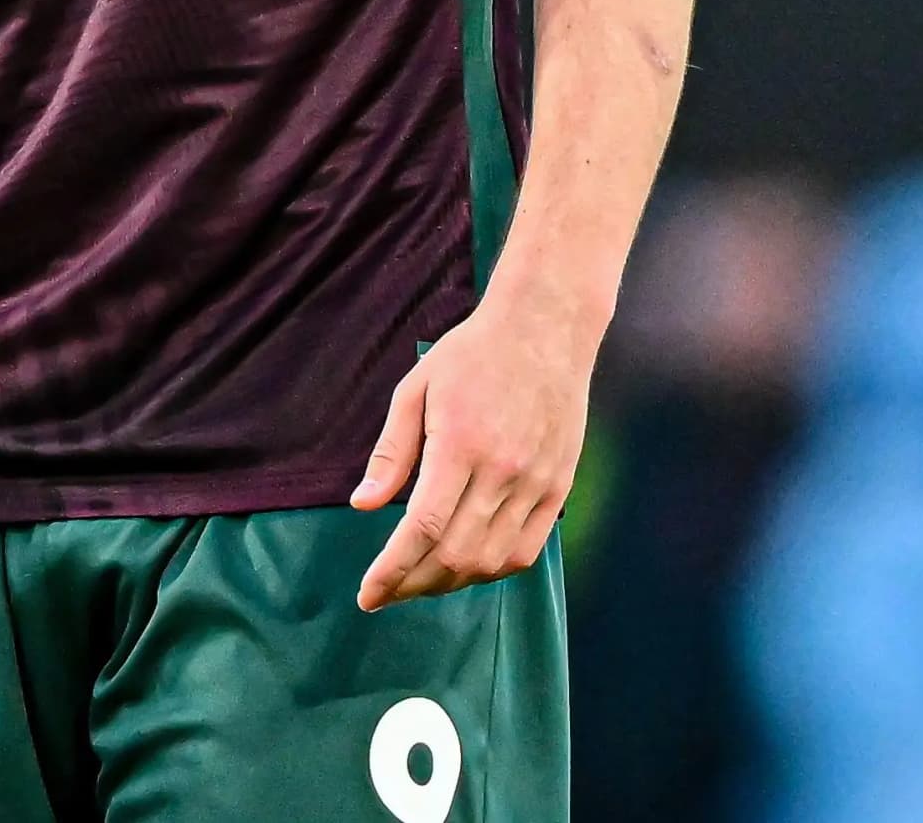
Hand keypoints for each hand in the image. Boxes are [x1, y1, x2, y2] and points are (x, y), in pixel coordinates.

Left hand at [348, 285, 596, 610]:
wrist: (546, 328)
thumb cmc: (473, 354)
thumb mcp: (417, 388)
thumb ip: (392, 451)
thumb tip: (363, 504)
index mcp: (460, 443)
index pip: (421, 527)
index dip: (391, 570)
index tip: (367, 594)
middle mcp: (502, 469)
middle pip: (453, 554)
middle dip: (412, 585)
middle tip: (385, 592)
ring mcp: (536, 482)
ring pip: (490, 560)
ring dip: (450, 583)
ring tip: (420, 582)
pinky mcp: (559, 486)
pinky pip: (526, 550)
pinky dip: (493, 570)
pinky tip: (467, 569)